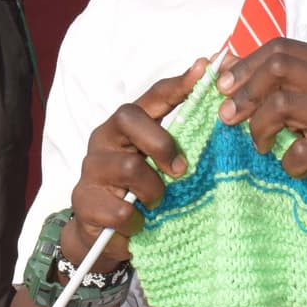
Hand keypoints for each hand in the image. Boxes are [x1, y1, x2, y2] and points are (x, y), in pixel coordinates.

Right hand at [63, 58, 213, 269]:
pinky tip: (136, 225)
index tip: (204, 68)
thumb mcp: (160, 168)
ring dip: (152, 191)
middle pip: (129, 118)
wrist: (101, 238)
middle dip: (161, 143)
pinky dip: (135, 221)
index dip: (179, 83)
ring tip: (156, 205)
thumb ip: (182, 144)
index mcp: (126, 127)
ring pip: (128, 166)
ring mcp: (91, 168)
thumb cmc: (139, 195)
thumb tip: (223, 115)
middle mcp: (105, 139)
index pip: (153, 96)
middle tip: (179, 171)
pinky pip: (118, 208)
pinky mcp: (83, 200)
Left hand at [214, 39, 306, 197]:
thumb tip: (221, 62)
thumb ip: (266, 79)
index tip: (223, 88)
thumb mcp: (300, 98)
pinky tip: (291, 166)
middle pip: (278, 69)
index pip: (280, 48)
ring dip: (258, 128)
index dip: (245, 66)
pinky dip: (285, 162)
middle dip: (245, 94)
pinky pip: (298, 150)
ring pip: (282, 105)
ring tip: (261, 144)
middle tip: (228, 117)